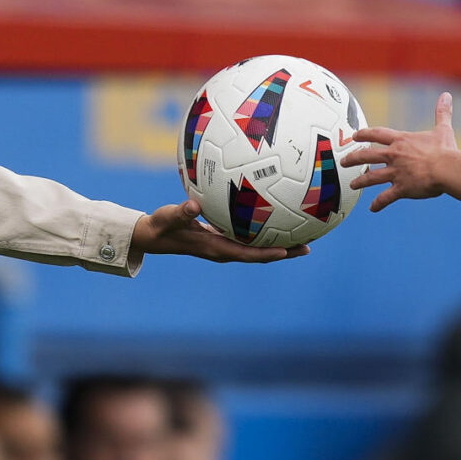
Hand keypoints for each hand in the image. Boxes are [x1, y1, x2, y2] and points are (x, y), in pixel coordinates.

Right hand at [130, 200, 309, 262]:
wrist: (152, 235)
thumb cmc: (160, 226)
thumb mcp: (168, 218)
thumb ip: (181, 212)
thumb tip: (193, 204)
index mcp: (215, 248)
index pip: (246, 254)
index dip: (266, 254)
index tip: (286, 250)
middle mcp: (223, 250)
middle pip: (259, 255)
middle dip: (283, 252)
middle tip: (308, 247)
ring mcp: (224, 245)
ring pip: (256, 248)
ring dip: (278, 244)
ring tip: (301, 235)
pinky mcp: (222, 238)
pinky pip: (248, 238)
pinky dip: (263, 233)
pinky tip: (274, 221)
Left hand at [340, 92, 457, 213]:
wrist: (447, 169)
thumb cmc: (445, 149)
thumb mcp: (443, 128)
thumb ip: (442, 112)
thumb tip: (447, 95)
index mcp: (401, 141)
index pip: (377, 134)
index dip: (365, 134)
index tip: (355, 135)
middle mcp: (394, 156)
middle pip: (367, 156)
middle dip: (353, 158)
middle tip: (343, 161)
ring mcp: (396, 173)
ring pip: (372, 177)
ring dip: (361, 181)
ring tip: (352, 185)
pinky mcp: (401, 188)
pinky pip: (385, 197)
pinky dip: (378, 203)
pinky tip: (372, 208)